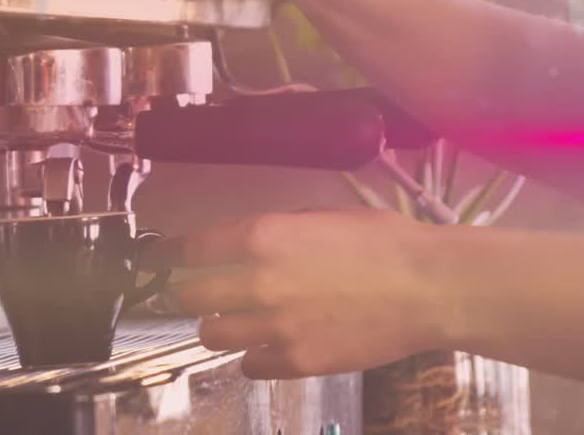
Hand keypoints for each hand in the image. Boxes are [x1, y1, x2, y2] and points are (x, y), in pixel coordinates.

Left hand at [147, 210, 449, 379]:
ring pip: (212, 336)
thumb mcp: (321, 217)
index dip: (166, 257)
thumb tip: (248, 244)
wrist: (429, 287)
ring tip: (238, 321)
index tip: (155, 262)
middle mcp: (257, 282)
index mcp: (261, 237)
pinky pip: (250, 366)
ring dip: (220, 327)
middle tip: (203, 294)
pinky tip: (271, 345)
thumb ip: (276, 231)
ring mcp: (275, 327)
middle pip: (190, 298)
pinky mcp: (297, 362)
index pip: (188, 250)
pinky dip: (254, 357)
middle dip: (192, 295)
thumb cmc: (383, 242)